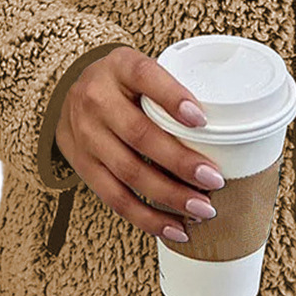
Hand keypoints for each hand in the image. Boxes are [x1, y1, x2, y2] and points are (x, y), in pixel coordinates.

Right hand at [54, 46, 225, 241]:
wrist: (72, 92)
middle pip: (139, 135)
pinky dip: (147, 218)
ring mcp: (85, 134)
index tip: (202, 121)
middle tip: (214, 180)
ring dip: (169, 196)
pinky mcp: (82, 165)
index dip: (173, 98)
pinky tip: (174, 229)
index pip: (145, 77)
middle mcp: (96, 99)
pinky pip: (114, 198)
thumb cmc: (123, 83)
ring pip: (128, 172)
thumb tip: (223, 127)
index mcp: (119, 67)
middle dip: (180, 162)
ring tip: (202, 209)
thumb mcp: (142, 68)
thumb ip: (171, 89)